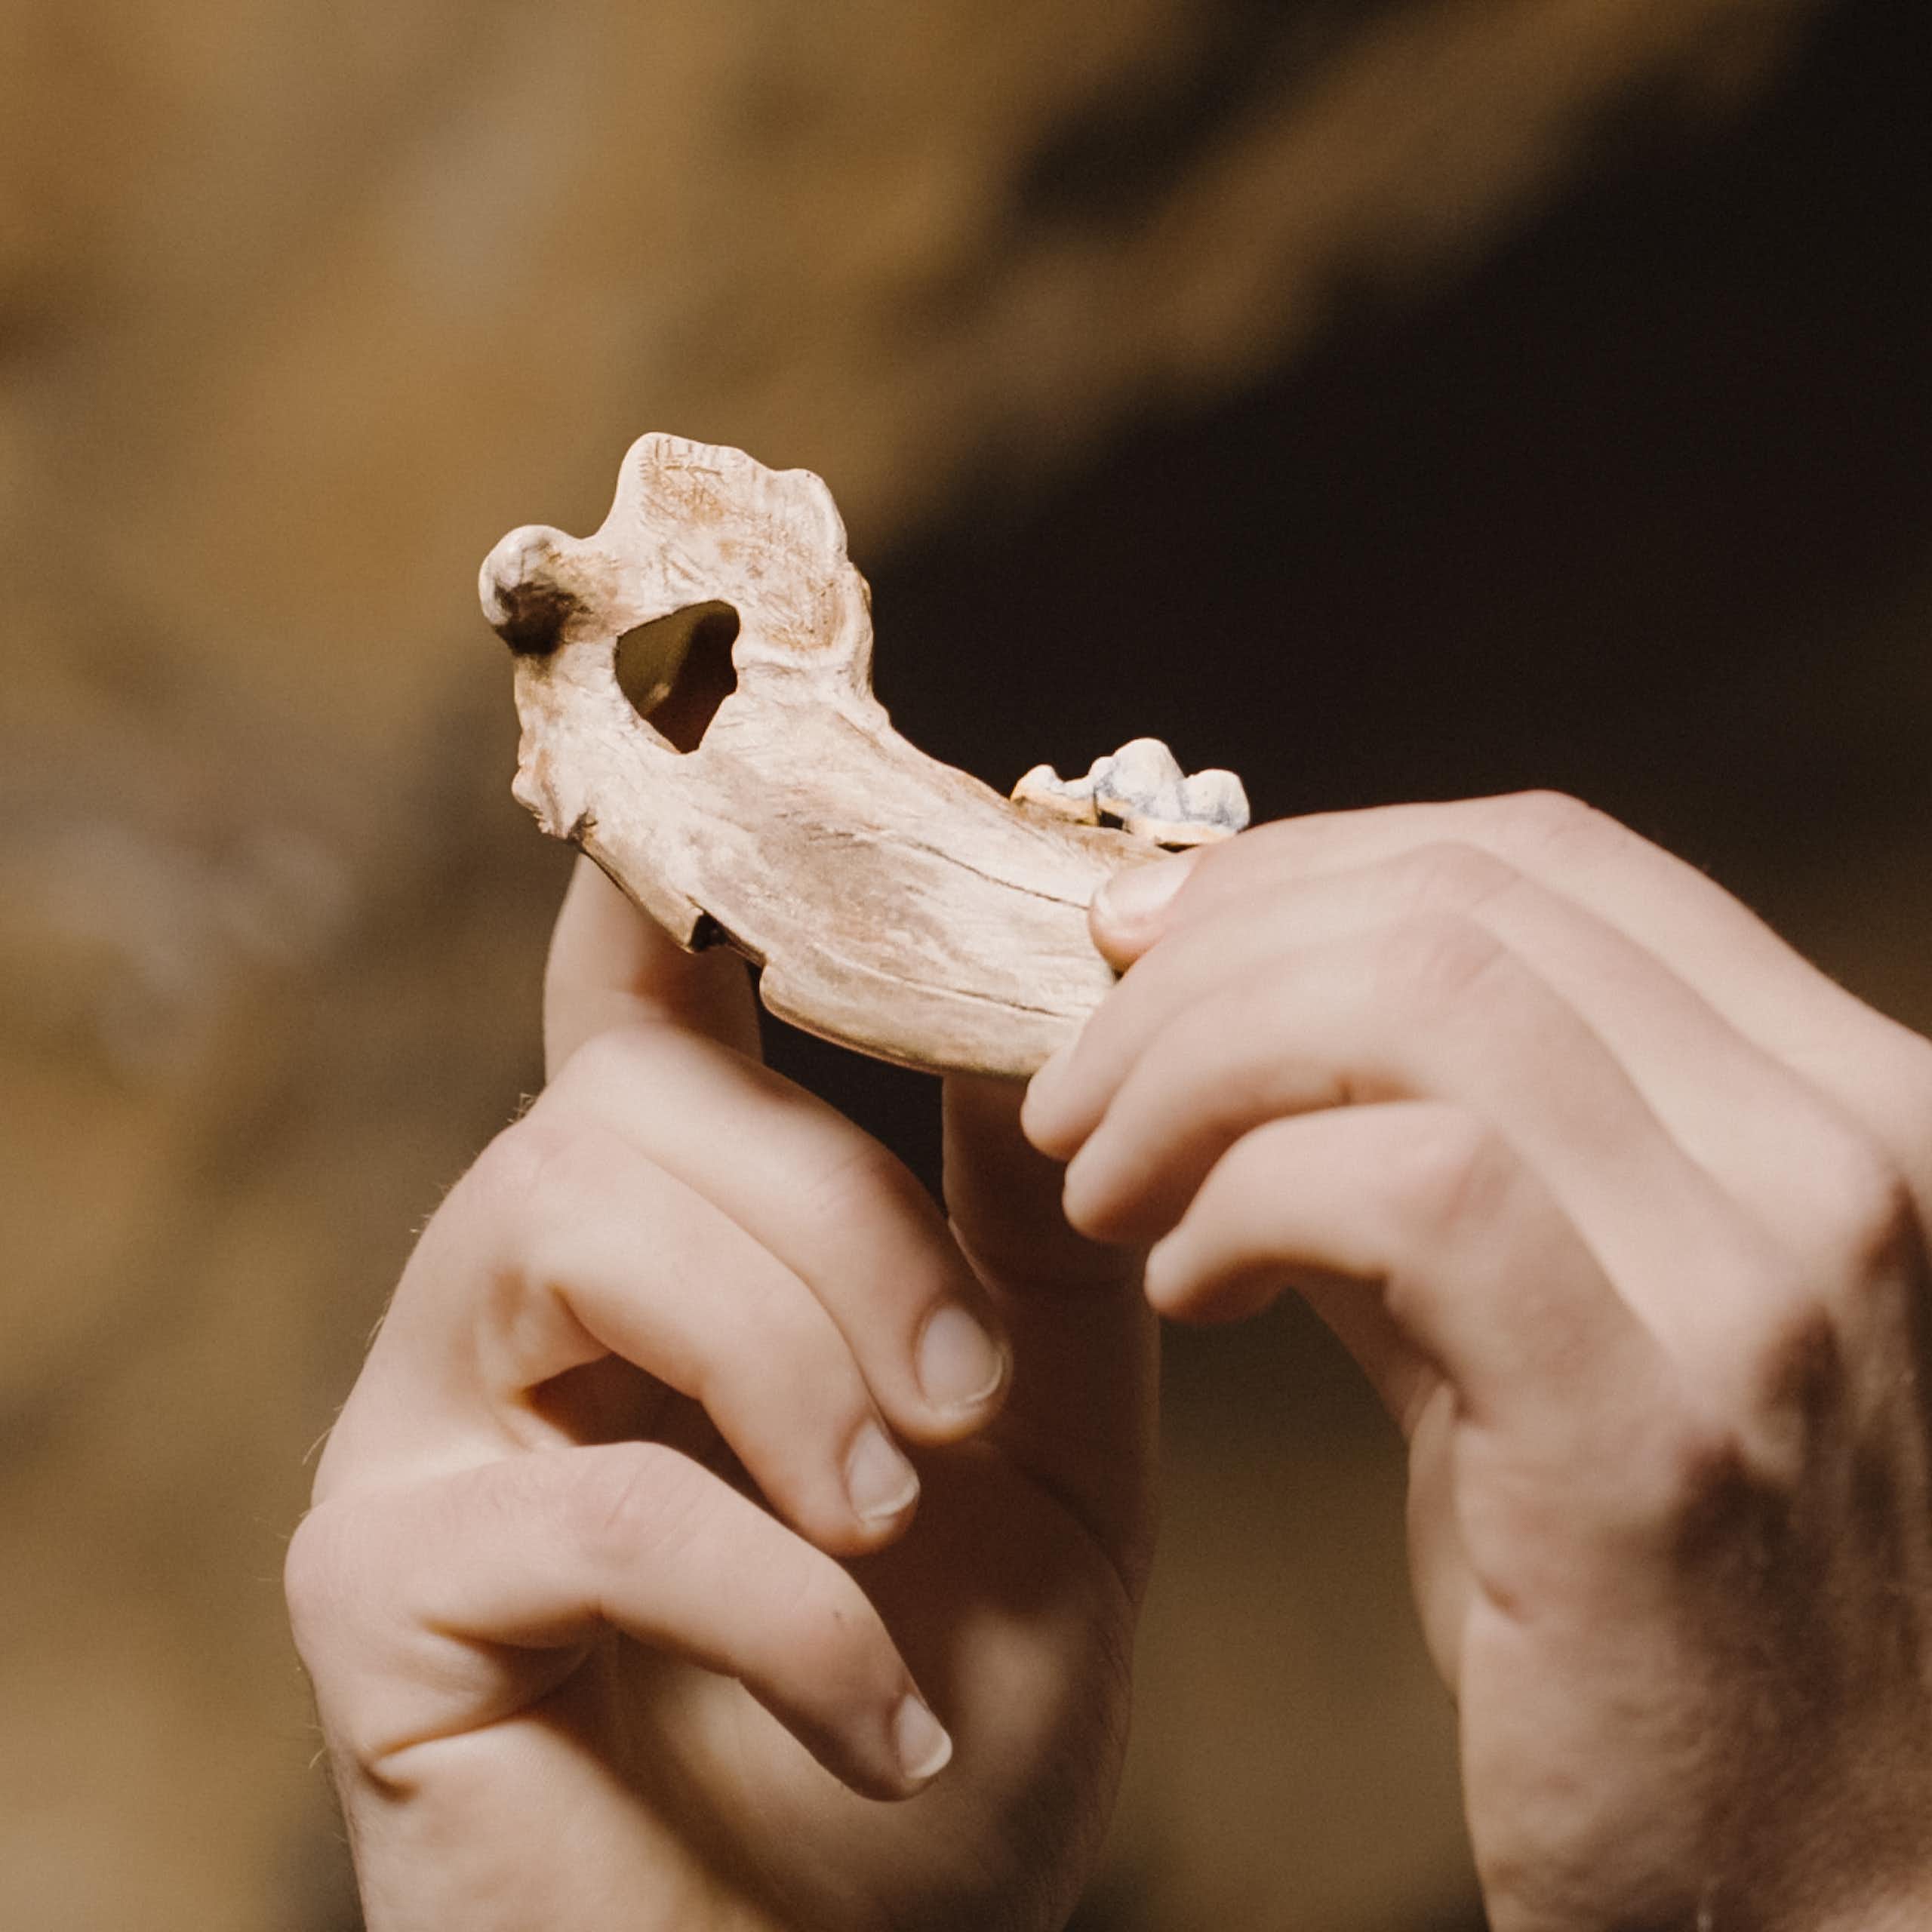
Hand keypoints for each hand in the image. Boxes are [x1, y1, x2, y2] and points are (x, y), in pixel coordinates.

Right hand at [287, 859, 1154, 1931]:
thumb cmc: (945, 1703)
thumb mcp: (1041, 1439)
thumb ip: (1028, 1227)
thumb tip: (1029, 1008)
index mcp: (678, 1228)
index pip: (641, 996)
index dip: (667, 871)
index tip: (718, 731)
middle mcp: (521, 1283)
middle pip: (634, 1099)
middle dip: (838, 1224)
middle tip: (965, 1399)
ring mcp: (426, 1419)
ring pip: (569, 1221)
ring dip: (789, 1366)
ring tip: (898, 1526)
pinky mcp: (376, 1579)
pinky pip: (577, 1493)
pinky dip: (769, 1603)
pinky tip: (868, 1714)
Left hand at [1024, 793, 1931, 1931]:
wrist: (1802, 1883)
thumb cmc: (1654, 1594)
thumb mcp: (1557, 1309)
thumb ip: (1425, 1142)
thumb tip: (1213, 1005)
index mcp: (1833, 1088)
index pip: (1540, 857)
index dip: (1306, 864)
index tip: (1147, 941)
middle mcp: (1847, 1147)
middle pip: (1460, 901)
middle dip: (1210, 959)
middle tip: (1078, 1072)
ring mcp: (1778, 1279)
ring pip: (1420, 1004)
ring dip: (1194, 1069)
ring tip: (1102, 1178)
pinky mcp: (1665, 1428)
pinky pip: (1403, 1190)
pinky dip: (1242, 1200)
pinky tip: (1182, 1281)